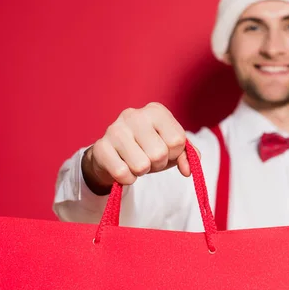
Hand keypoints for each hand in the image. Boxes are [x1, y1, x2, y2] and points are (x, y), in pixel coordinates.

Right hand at [82, 102, 198, 192]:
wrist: (113, 154)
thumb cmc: (146, 148)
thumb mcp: (170, 148)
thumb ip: (186, 155)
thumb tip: (187, 169)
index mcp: (156, 111)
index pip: (178, 140)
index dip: (175, 154)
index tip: (165, 151)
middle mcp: (134, 115)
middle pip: (159, 154)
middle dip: (158, 164)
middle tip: (149, 159)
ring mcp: (114, 129)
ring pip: (141, 165)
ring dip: (141, 172)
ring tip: (136, 162)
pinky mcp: (100, 147)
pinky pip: (122, 173)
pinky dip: (127, 178)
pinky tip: (123, 168)